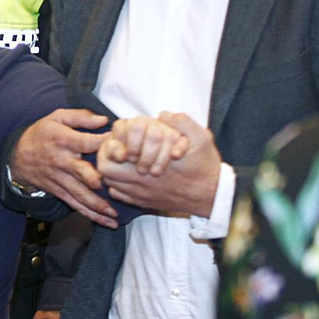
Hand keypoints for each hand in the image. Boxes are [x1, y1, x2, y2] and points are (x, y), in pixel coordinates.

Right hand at [9, 109, 115, 227]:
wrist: (18, 156)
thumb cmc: (42, 134)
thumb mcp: (57, 118)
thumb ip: (81, 117)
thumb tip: (104, 120)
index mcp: (63, 140)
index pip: (86, 142)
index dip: (104, 144)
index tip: (123, 147)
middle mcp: (62, 161)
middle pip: (81, 172)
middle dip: (97, 181)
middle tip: (115, 186)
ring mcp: (60, 179)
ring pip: (79, 194)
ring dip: (97, 205)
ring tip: (114, 214)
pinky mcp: (59, 191)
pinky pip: (75, 204)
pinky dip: (90, 214)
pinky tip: (106, 222)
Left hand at [98, 112, 222, 217]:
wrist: (212, 197)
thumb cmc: (205, 167)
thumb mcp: (201, 138)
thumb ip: (183, 122)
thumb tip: (164, 115)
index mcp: (151, 164)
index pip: (112, 156)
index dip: (110, 145)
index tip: (119, 139)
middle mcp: (141, 183)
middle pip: (105, 171)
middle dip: (107, 157)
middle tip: (117, 148)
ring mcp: (141, 195)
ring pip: (110, 184)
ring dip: (113, 170)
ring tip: (122, 160)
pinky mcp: (144, 203)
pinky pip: (120, 196)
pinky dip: (119, 185)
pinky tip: (129, 175)